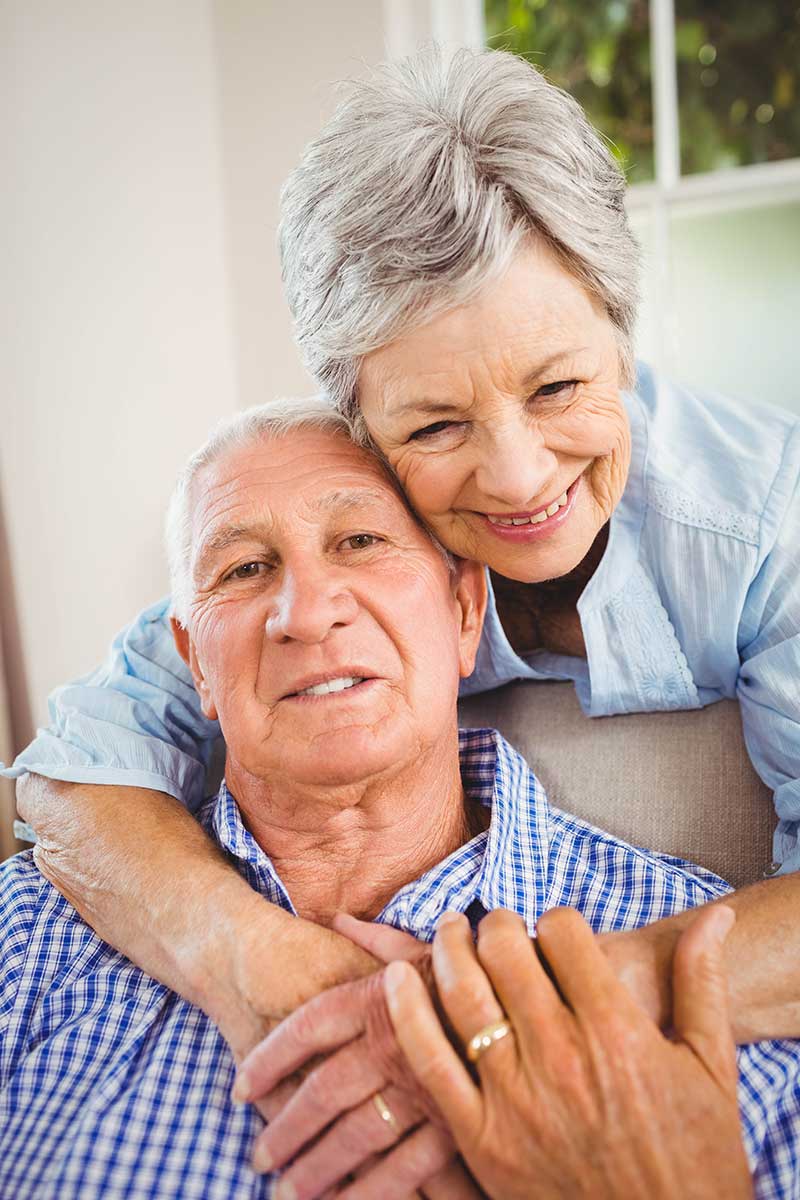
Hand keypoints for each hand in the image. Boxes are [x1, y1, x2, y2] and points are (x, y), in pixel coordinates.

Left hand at [233, 917, 470, 1198]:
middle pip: (321, 1091)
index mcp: (379, 996)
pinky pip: (407, 1168)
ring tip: (288, 1193)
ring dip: (318, 1168)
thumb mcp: (427, 946)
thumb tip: (337, 920)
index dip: (269, 1059)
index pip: (307, 1028)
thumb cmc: (482, 968)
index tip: (238, 1088)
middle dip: (285, 1129)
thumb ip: (377, 942)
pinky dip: (376, 1191)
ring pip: (357, 1137)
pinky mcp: (458, 1123)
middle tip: (257, 1158)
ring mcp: (425, 1086)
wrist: (550, 990)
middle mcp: (394, 1041)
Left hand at [385, 904, 752, 1199]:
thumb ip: (704, 984)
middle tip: (498, 925)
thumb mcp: (713, 1067)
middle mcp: (561, 1055)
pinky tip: (397, 976)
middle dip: (498, 924)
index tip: (558, 931)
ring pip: (463, 993)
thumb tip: (716, 919)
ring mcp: (515, 1097)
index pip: (563, 932)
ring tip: (450, 929)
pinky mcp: (481, 1138)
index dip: (557, 920)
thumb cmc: (696, 1158)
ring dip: (450, 947)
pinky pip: (429, 1060)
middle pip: (505, 951)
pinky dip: (407, 1011)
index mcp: (617, 1031)